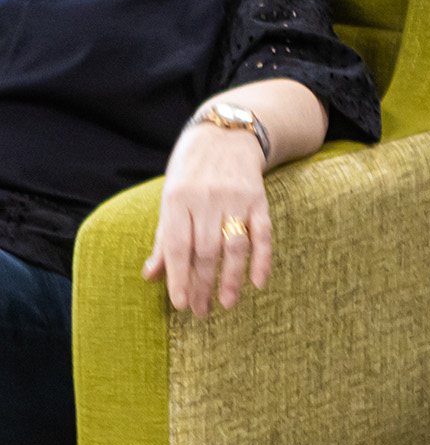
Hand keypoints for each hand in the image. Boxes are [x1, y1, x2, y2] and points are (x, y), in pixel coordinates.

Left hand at [143, 124, 271, 316]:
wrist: (226, 133)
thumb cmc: (191, 170)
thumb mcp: (170, 197)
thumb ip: (164, 237)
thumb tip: (151, 275)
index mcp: (177, 199)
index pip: (178, 247)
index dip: (179, 278)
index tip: (180, 305)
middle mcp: (206, 199)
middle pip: (205, 251)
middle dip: (202, 285)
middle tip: (200, 311)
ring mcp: (235, 199)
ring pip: (234, 247)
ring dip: (231, 279)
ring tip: (227, 303)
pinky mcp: (259, 199)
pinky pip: (262, 234)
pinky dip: (262, 259)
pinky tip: (258, 282)